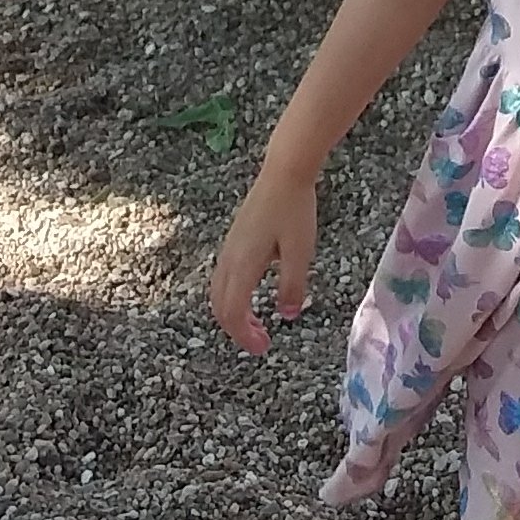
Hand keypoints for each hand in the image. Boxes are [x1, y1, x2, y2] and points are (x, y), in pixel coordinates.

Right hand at [209, 164, 317, 353]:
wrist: (284, 172)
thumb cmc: (294, 209)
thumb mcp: (301, 252)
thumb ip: (293, 286)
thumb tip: (286, 315)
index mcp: (243, 265)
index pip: (233, 312)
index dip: (244, 335)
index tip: (263, 347)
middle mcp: (229, 259)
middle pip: (219, 306)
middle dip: (236, 329)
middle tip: (261, 341)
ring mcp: (229, 248)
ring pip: (218, 291)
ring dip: (233, 312)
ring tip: (257, 323)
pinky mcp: (234, 239)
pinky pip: (224, 277)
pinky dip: (232, 296)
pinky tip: (253, 294)